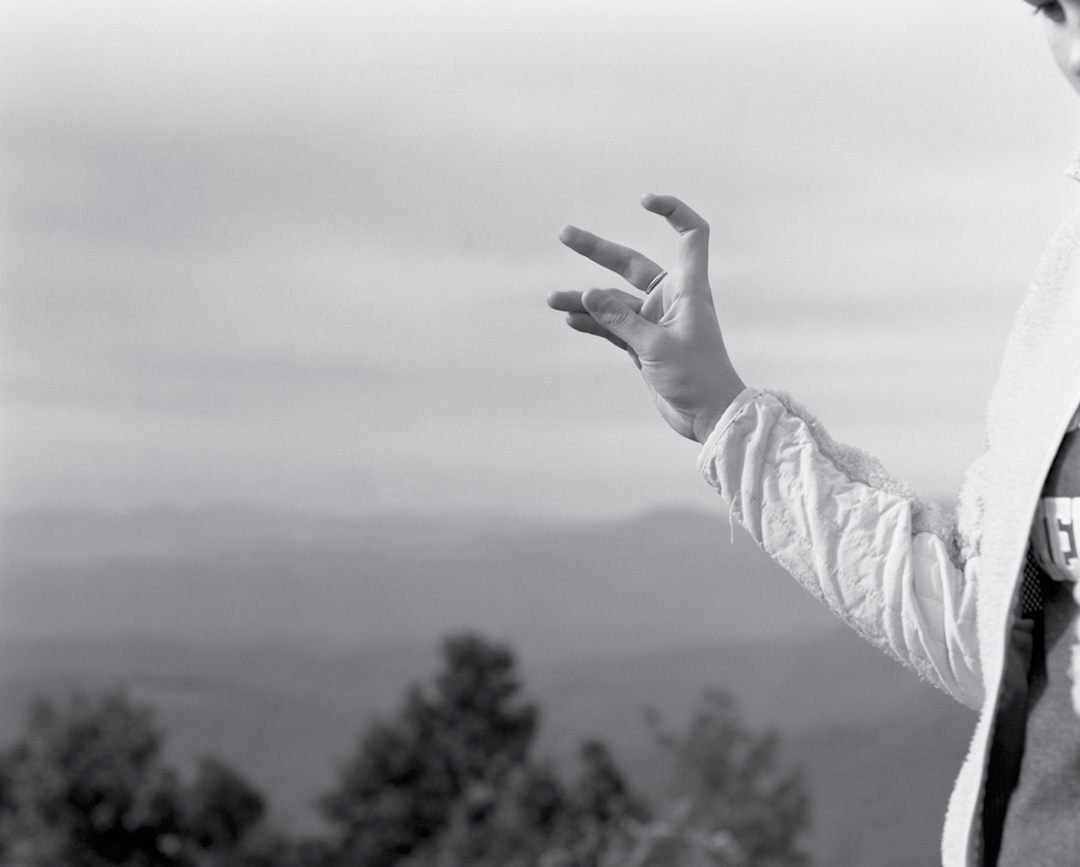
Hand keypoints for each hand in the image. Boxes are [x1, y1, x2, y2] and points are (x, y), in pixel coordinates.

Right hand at [547, 194, 744, 442]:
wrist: (709, 417)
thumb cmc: (697, 378)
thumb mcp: (655, 346)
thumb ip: (620, 320)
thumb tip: (587, 292)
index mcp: (688, 289)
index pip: (690, 235)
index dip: (673, 212)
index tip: (644, 201)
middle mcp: (671, 299)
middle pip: (630, 264)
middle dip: (597, 250)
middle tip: (565, 234)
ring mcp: (654, 321)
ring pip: (613, 300)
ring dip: (584, 299)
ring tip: (552, 299)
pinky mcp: (642, 344)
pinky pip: (612, 326)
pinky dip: (592, 323)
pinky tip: (570, 318)